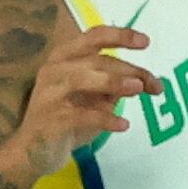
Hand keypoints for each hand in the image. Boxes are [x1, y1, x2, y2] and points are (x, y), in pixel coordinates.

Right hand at [0, 25, 159, 183]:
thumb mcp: (94, 99)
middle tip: (155, 85)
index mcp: (65, 58)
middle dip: (128, 70)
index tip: (146, 42)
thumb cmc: (66, 119)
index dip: (119, 36)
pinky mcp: (50, 120)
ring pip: (81, 78)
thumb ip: (115, 87)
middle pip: (95, 60)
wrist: (32, 152)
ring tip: (138, 89)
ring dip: (112, 81)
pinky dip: (104, 118)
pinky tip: (123, 125)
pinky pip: (80, 115)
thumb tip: (144, 80)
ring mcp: (48, 94)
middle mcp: (54, 70)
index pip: (93, 37)